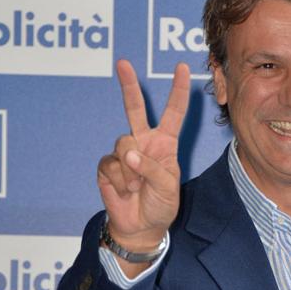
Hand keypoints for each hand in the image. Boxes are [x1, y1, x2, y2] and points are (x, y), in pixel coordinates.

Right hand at [97, 59, 189, 255]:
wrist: (140, 226)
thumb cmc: (161, 204)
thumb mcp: (168, 187)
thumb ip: (152, 168)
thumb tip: (129, 154)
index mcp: (165, 143)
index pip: (173, 112)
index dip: (178, 91)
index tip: (183, 68)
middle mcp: (144, 142)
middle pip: (135, 109)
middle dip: (129, 86)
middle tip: (123, 63)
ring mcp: (124, 152)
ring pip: (123, 143)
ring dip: (132, 170)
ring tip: (138, 187)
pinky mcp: (107, 165)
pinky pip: (111, 164)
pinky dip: (120, 181)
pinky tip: (126, 191)